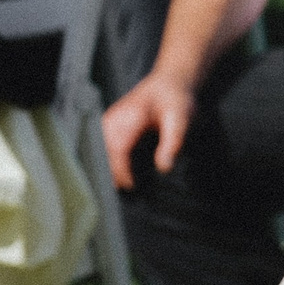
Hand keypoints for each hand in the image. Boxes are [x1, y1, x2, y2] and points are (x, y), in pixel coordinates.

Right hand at [102, 68, 197, 189]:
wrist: (169, 85)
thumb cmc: (175, 100)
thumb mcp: (181, 121)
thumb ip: (172, 144)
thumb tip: (163, 168)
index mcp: (127, 118)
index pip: (116, 151)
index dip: (122, 173)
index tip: (133, 189)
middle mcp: (111, 122)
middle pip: (104, 157)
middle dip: (115, 179)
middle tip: (131, 200)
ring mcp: (107, 127)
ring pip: (101, 158)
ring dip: (113, 175)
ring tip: (127, 193)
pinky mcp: (109, 132)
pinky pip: (105, 155)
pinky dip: (114, 168)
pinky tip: (128, 179)